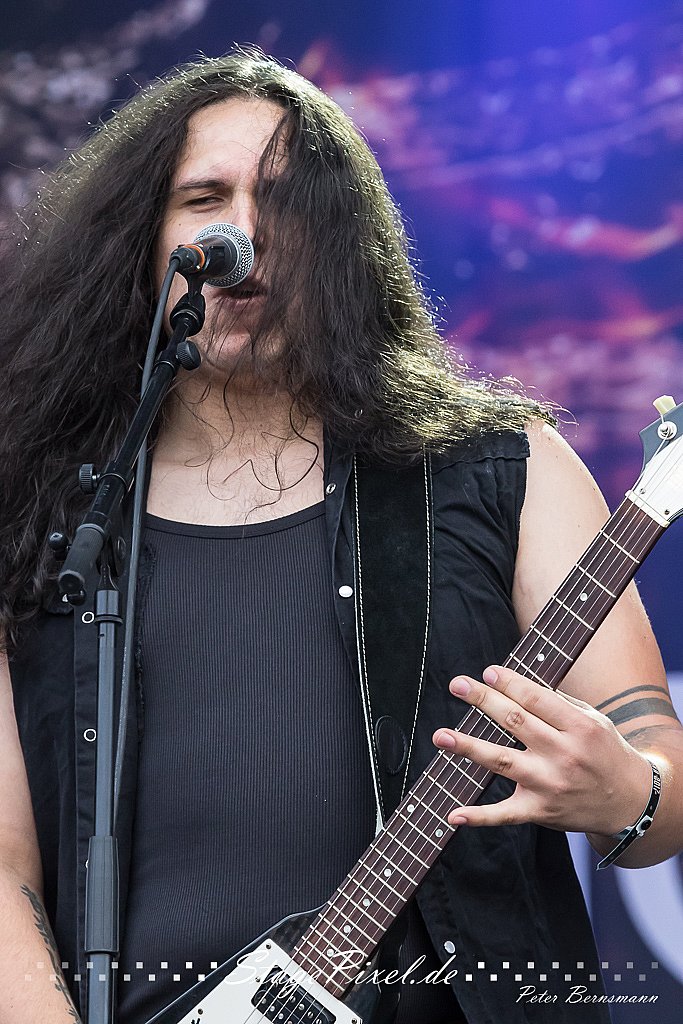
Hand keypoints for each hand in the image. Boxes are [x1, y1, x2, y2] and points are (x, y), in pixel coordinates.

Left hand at [432, 664, 652, 834]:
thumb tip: (518, 682)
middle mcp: (564, 755)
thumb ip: (558, 703)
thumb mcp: (594, 720)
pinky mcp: (541, 811)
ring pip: (503, 762)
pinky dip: (479, 816)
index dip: (510, 683)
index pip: (537, 699)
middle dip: (484, 701)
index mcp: (579, 727)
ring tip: (441, 736)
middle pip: (515, 723)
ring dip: (469, 748)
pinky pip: (505, 814)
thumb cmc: (605, 752)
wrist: (630, 802)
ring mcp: (550, 785)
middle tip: (457, 684)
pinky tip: (454, 814)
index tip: (487, 672)